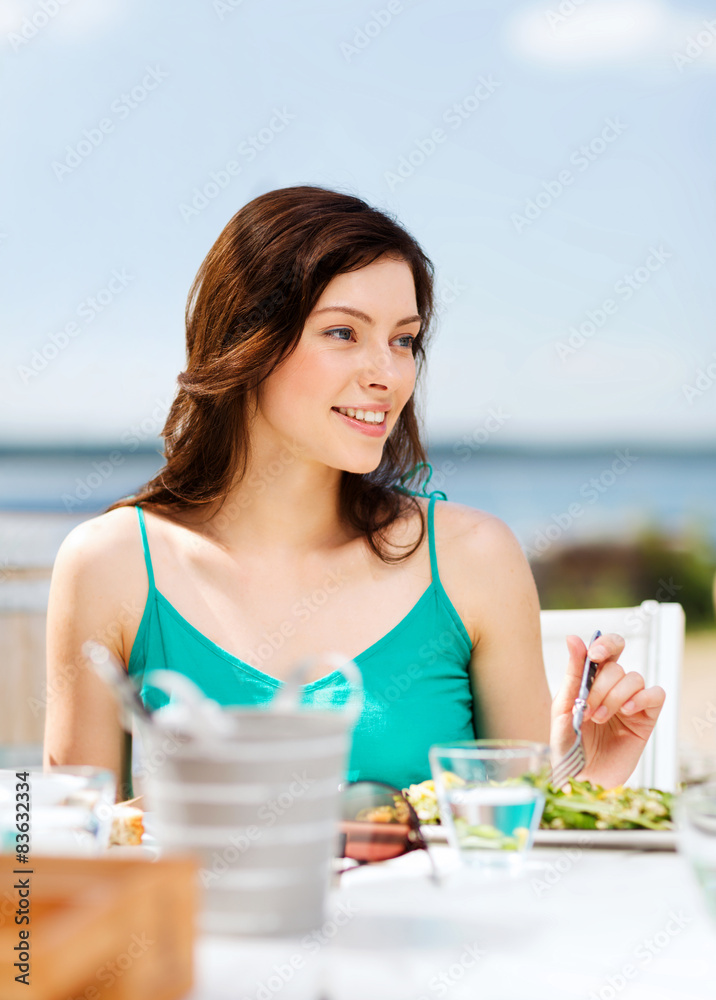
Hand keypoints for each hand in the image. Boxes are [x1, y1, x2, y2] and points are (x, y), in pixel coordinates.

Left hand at [550, 632, 665, 788]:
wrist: (580, 779)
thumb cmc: (568, 745)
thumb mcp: (564, 707)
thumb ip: (573, 673)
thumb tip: (573, 639)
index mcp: (592, 680)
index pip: (608, 649)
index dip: (605, 644)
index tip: (593, 655)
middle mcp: (613, 688)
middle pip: (617, 666)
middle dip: (600, 685)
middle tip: (588, 708)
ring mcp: (631, 703)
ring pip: (634, 678)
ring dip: (614, 697)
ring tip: (599, 718)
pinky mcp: (645, 720)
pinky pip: (656, 695)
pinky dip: (642, 698)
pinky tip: (626, 712)